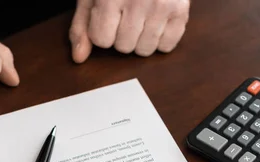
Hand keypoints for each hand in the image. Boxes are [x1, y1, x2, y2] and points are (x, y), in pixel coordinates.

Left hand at [69, 0, 189, 62]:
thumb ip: (81, 26)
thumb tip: (79, 58)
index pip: (101, 40)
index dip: (102, 31)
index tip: (107, 16)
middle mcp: (138, 1)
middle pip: (123, 47)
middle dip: (121, 35)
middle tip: (126, 15)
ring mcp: (161, 5)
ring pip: (144, 49)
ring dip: (140, 40)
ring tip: (141, 18)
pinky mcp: (180, 9)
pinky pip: (167, 46)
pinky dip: (161, 40)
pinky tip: (156, 22)